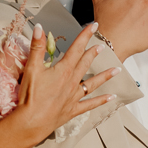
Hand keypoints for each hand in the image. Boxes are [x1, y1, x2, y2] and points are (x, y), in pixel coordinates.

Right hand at [3, 23, 116, 146]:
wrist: (31, 122)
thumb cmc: (30, 96)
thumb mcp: (31, 68)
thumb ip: (37, 47)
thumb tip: (40, 28)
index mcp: (64, 70)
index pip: (76, 48)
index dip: (85, 35)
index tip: (93, 26)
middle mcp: (72, 82)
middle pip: (85, 64)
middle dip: (93, 53)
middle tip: (102, 46)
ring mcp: (74, 97)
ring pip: (93, 83)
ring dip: (105, 76)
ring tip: (117, 70)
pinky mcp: (73, 110)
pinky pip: (90, 104)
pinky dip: (101, 101)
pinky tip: (112, 98)